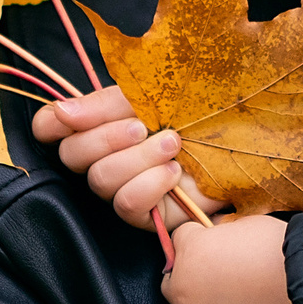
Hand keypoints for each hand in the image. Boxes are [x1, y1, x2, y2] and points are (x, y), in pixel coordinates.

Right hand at [33, 88, 220, 230]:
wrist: (251, 133)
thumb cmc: (204, 105)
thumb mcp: (152, 89)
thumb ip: (104, 101)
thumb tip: (62, 112)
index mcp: (105, 119)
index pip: (52, 127)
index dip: (51, 123)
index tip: (68, 117)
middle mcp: (109, 154)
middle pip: (72, 156)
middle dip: (105, 139)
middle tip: (142, 126)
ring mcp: (127, 185)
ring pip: (100, 181)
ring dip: (137, 159)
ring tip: (173, 144)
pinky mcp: (150, 214)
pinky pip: (127, 206)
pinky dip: (149, 186)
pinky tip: (174, 173)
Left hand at [162, 216, 302, 303]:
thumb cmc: (288, 255)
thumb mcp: (246, 225)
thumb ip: (219, 235)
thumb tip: (214, 240)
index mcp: (190, 253)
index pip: (179, 244)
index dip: (201, 246)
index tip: (217, 254)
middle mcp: (183, 293)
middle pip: (176, 286)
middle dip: (195, 283)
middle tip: (229, 287)